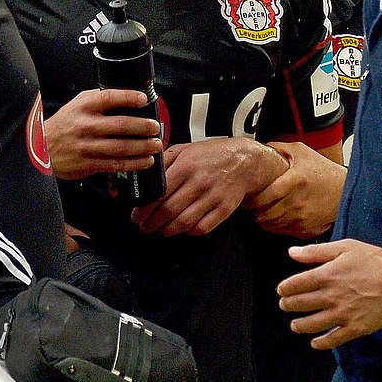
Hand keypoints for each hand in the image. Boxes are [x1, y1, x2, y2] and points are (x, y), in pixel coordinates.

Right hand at [43, 89, 162, 180]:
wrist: (42, 149)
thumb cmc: (64, 125)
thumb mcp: (76, 105)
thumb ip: (97, 100)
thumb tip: (126, 96)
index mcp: (83, 107)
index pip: (108, 98)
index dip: (127, 97)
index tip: (143, 99)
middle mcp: (85, 126)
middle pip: (120, 125)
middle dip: (143, 126)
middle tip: (155, 127)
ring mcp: (87, 146)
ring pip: (121, 147)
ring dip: (143, 147)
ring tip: (156, 144)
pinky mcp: (89, 164)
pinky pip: (116, 164)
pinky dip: (134, 163)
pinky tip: (145, 161)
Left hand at [130, 138, 284, 235]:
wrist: (245, 161)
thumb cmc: (211, 155)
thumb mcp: (185, 149)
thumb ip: (164, 161)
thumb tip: (144, 176)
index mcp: (186, 166)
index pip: (158, 194)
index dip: (144, 209)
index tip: (136, 217)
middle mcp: (199, 182)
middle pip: (168, 211)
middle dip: (151, 224)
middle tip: (144, 228)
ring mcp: (213, 197)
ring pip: (184, 223)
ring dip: (166, 232)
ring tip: (158, 232)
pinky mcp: (225, 209)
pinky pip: (202, 228)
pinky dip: (188, 233)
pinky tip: (180, 230)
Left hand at [243, 141, 345, 238]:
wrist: (345, 189)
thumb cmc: (323, 170)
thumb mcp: (301, 151)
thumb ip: (279, 148)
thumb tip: (259, 148)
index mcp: (296, 180)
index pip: (266, 195)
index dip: (253, 199)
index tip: (248, 196)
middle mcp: (298, 200)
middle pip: (266, 213)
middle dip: (254, 210)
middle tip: (250, 204)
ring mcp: (302, 216)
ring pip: (272, 224)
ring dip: (262, 219)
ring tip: (260, 210)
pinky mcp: (306, 227)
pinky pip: (282, 231)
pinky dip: (273, 226)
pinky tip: (273, 217)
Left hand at [275, 240, 381, 349]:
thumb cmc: (373, 260)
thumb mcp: (344, 247)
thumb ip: (316, 252)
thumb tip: (292, 252)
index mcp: (326, 275)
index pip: (296, 284)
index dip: (285, 288)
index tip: (281, 291)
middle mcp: (330, 296)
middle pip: (301, 304)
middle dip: (288, 305)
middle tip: (284, 306)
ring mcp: (343, 314)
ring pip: (313, 324)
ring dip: (299, 325)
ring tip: (294, 325)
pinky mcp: (356, 327)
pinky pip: (334, 339)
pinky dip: (322, 343)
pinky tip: (315, 343)